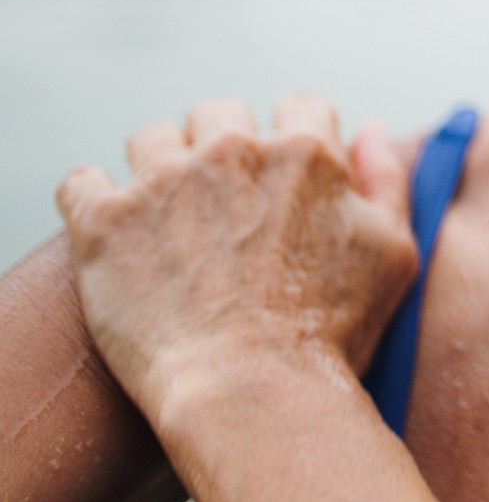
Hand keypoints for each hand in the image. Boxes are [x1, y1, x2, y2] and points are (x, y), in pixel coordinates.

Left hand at [55, 93, 418, 425]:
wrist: (252, 395)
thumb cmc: (332, 333)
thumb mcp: (394, 252)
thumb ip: (387, 178)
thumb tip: (369, 129)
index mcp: (305, 151)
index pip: (299, 106)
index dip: (295, 138)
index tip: (281, 179)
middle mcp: (235, 150)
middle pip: (220, 112)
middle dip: (222, 147)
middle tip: (220, 204)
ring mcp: (166, 181)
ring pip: (152, 139)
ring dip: (158, 168)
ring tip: (163, 220)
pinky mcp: (106, 221)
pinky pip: (81, 181)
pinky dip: (92, 200)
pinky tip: (112, 232)